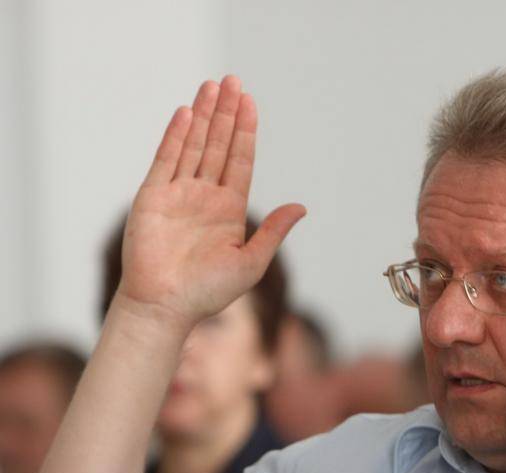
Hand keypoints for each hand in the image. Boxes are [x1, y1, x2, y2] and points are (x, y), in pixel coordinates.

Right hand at [115, 76, 305, 329]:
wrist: (166, 307)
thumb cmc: (209, 292)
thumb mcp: (251, 262)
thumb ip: (273, 231)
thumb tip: (301, 207)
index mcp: (229, 209)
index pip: (240, 161)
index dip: (245, 132)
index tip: (250, 103)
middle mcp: (205, 196)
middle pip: (218, 146)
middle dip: (226, 114)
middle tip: (233, 81)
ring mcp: (178, 194)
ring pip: (193, 146)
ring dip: (203, 116)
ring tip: (212, 86)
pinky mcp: (153, 197)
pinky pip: (166, 160)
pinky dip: (176, 136)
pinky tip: (186, 113)